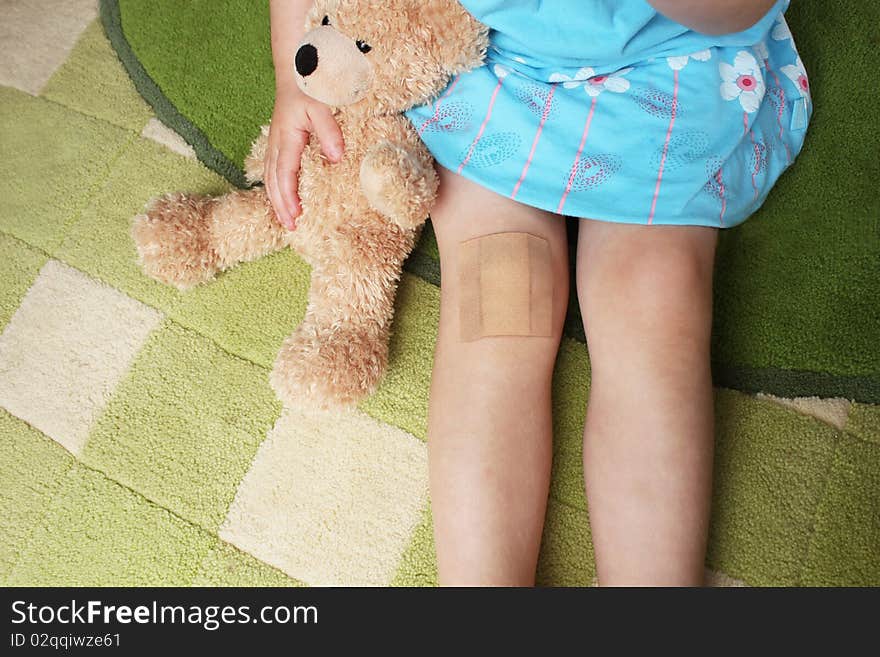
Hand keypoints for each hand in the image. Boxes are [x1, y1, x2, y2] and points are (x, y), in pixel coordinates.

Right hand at [264, 86, 344, 229]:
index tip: (296, 215)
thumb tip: (336, 158)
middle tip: (291, 227)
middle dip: (280, 205)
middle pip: (273, 181)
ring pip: (270, 178)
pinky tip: (283, 200)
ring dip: (276, 201)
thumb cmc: (309, 87)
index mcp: (287, 137)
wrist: (294, 70)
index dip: (289, 196)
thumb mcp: (322, 105)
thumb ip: (329, 131)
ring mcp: (275, 143)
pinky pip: (272, 171)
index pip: (285, 173)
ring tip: (286, 221)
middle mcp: (277, 143)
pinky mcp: (278, 143)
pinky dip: (276, 189)